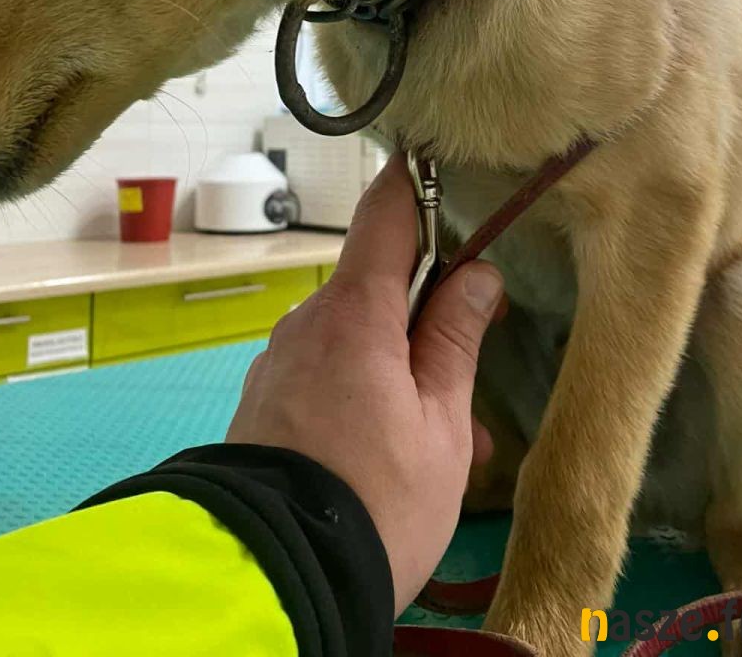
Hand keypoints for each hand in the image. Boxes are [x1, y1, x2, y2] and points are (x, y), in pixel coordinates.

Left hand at [226, 153, 505, 613]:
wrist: (276, 576)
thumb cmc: (378, 499)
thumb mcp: (441, 424)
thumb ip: (455, 339)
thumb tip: (477, 274)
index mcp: (355, 312)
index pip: (384, 214)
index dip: (414, 182)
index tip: (441, 165)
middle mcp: (308, 321)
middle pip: (376, 284)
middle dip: (425, 315)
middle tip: (471, 373)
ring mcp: (280, 360)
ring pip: (355, 338)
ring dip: (400, 367)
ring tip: (445, 442)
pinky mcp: (265, 399)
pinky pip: (326, 373)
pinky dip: (364, 394)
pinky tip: (393, 454)